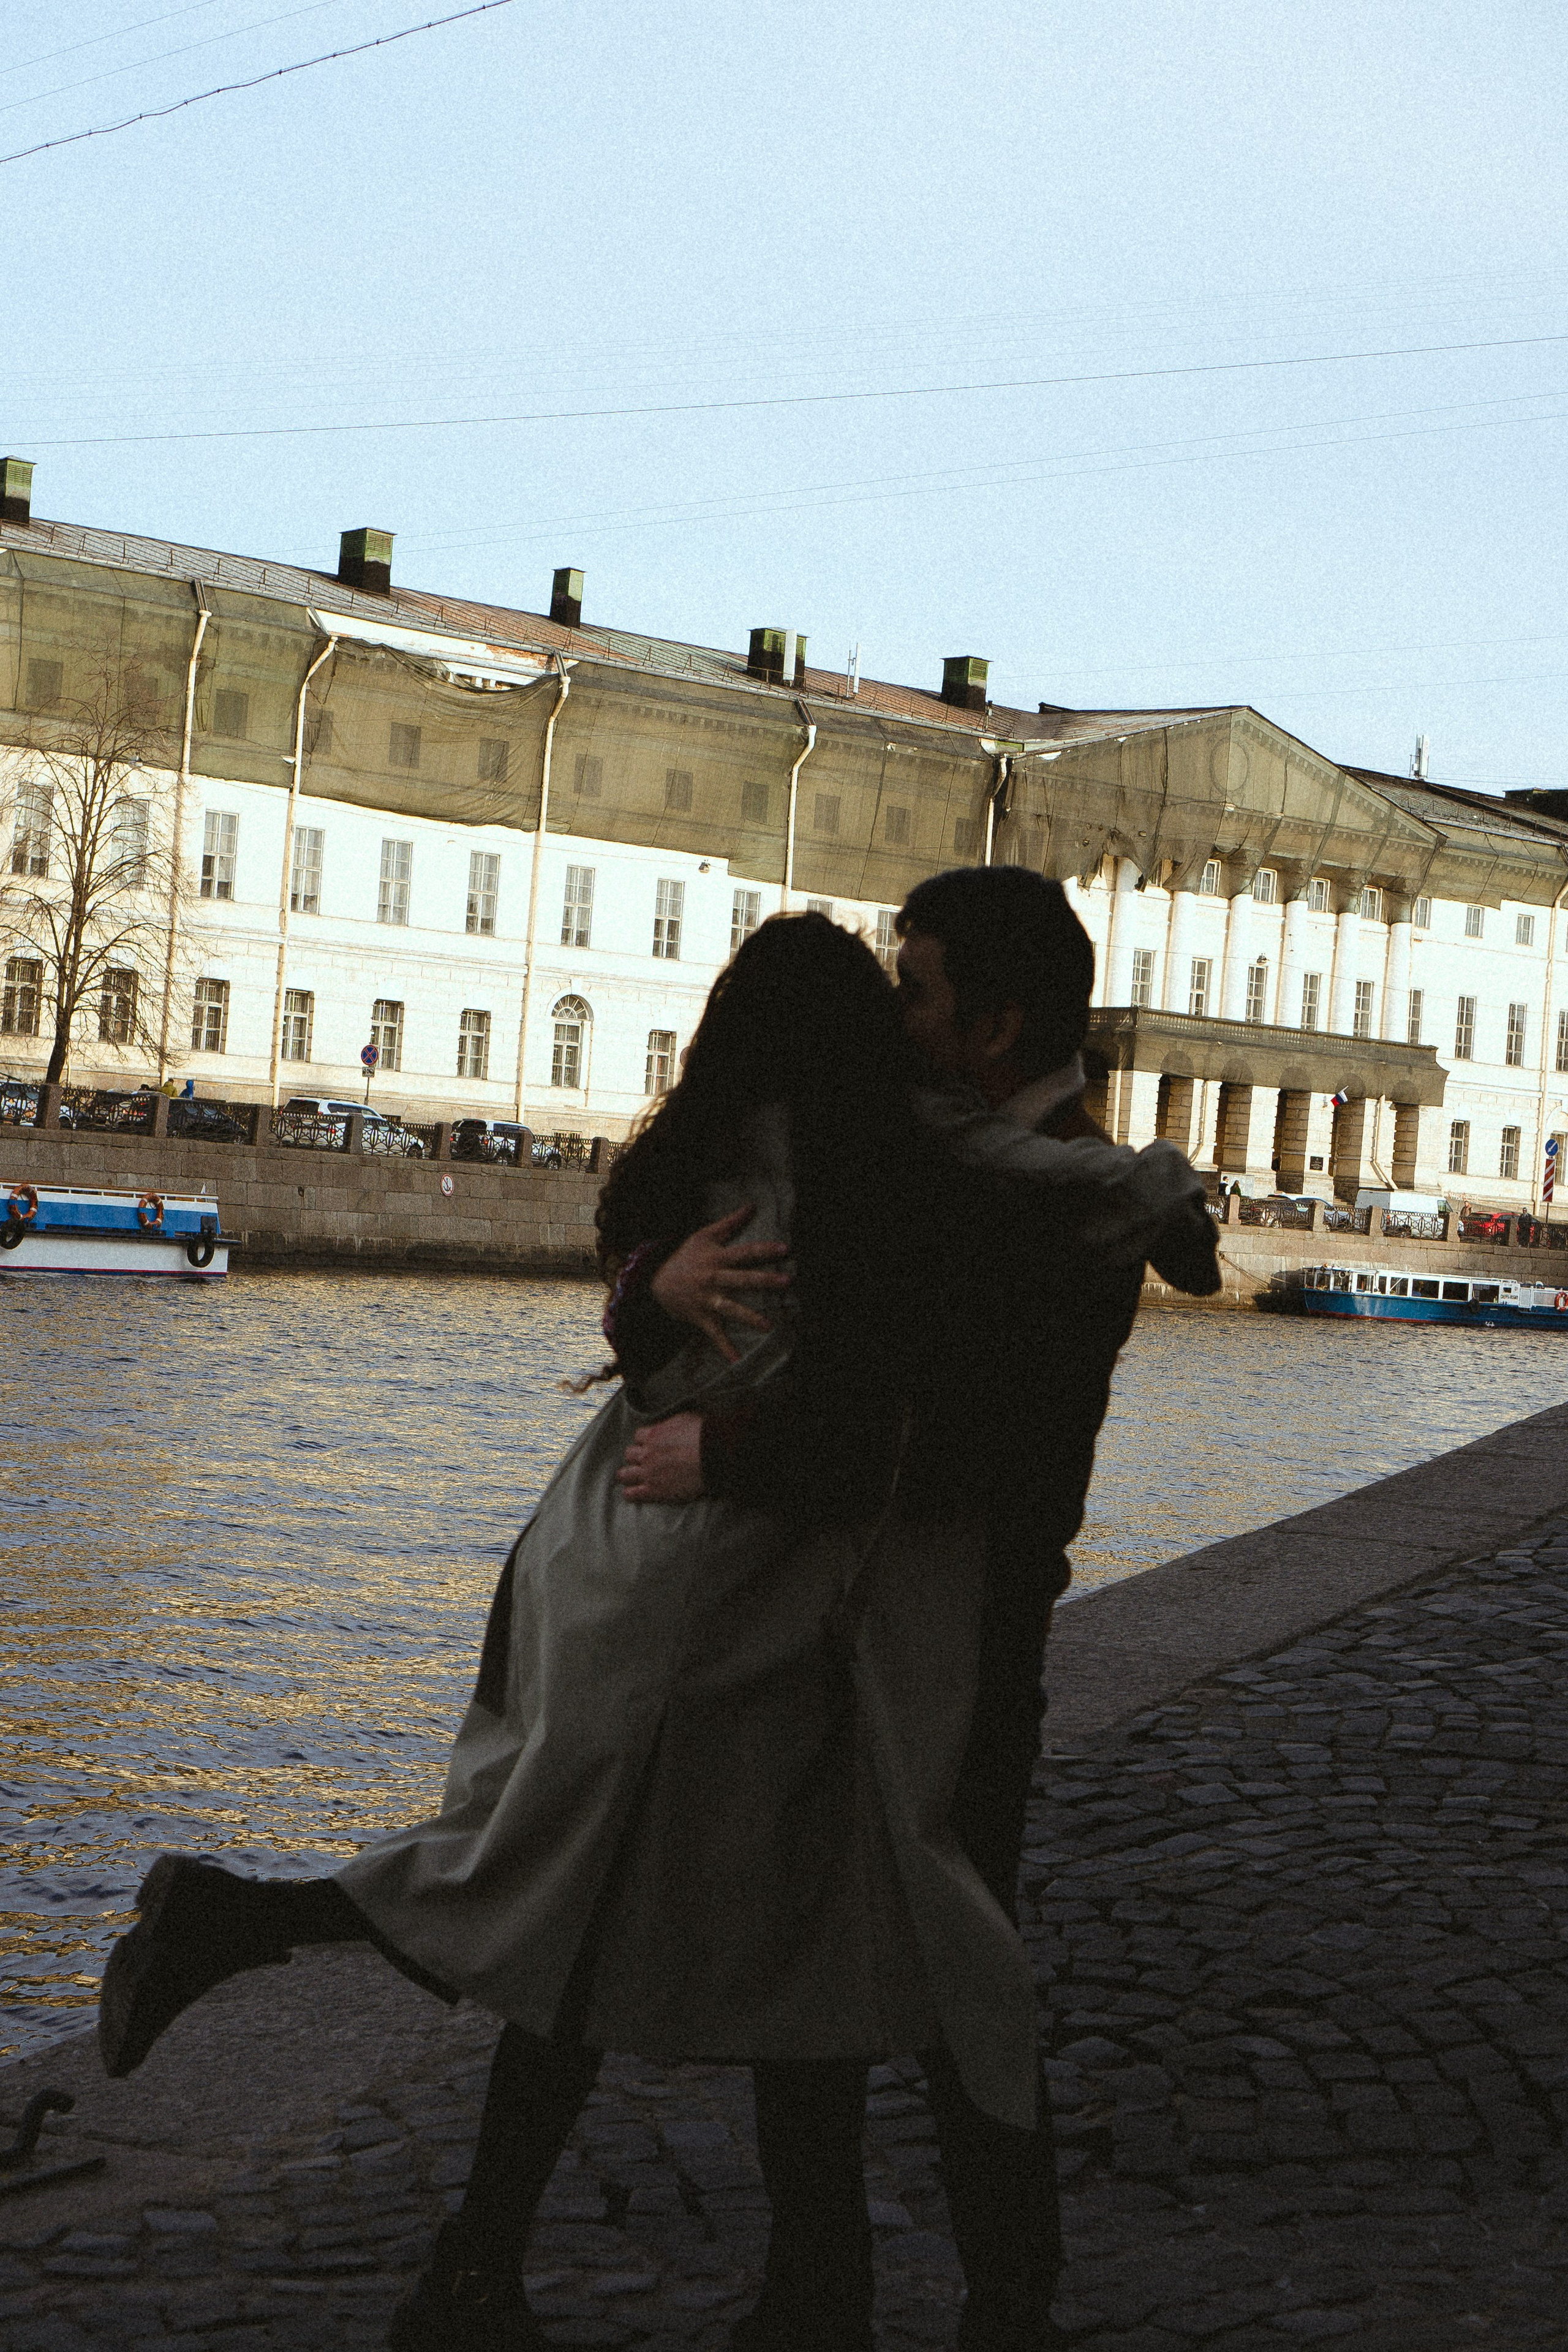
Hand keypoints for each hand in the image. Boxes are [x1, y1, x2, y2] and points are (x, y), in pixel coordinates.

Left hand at [618, 1413, 704, 1504]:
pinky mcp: (654, 1491)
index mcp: (654, 1435)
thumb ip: (671, 1423)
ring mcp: (648, 1473)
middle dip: (635, 1457)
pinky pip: (632, 1494)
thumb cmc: (704, 1437)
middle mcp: (647, 1454)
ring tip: (630, 1477)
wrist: (712, 1458)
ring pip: (625, 1474)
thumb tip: (669, 1424)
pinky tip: (631, 1494)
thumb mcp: (685, 1419)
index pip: (638, 1436)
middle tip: (642, 1460)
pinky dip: (630, 1493)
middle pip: (629, 1454)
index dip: (644, 1440)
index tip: (650, 1444)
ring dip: (627, 1475)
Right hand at [650, 1205, 788, 1364]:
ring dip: (749, 1317)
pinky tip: (737, 1360)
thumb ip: (729, 1223)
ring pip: (730, 1309)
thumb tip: (752, 1206)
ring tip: (769, 1326)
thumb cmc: (685, 1256)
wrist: (655, 1281)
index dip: (764, 1250)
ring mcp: (707, 1300)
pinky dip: (724, 1348)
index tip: (785, 1248)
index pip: (744, 1252)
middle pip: (741, 1279)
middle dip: (763, 1280)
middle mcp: (713, 1279)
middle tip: (786, 1281)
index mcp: (716, 1258)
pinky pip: (714, 1334)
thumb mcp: (703, 1236)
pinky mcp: (702, 1317)